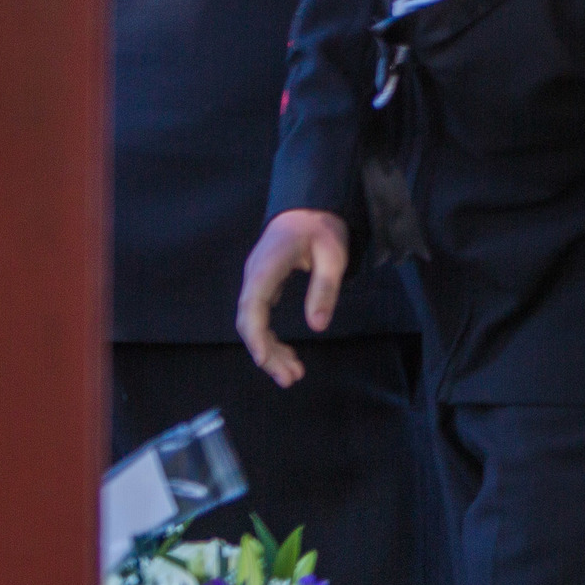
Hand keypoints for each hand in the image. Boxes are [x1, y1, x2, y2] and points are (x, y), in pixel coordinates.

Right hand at [234, 208, 348, 386]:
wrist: (310, 206)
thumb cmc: (322, 227)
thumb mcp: (333, 256)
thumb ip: (325, 289)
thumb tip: (318, 326)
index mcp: (266, 268)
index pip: (252, 308)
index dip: (256, 337)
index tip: (265, 360)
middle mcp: (254, 277)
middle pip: (251, 322)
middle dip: (266, 353)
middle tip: (291, 378)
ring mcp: (257, 281)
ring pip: (255, 323)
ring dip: (270, 350)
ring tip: (293, 373)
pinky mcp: (264, 286)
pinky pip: (261, 317)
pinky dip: (271, 338)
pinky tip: (288, 355)